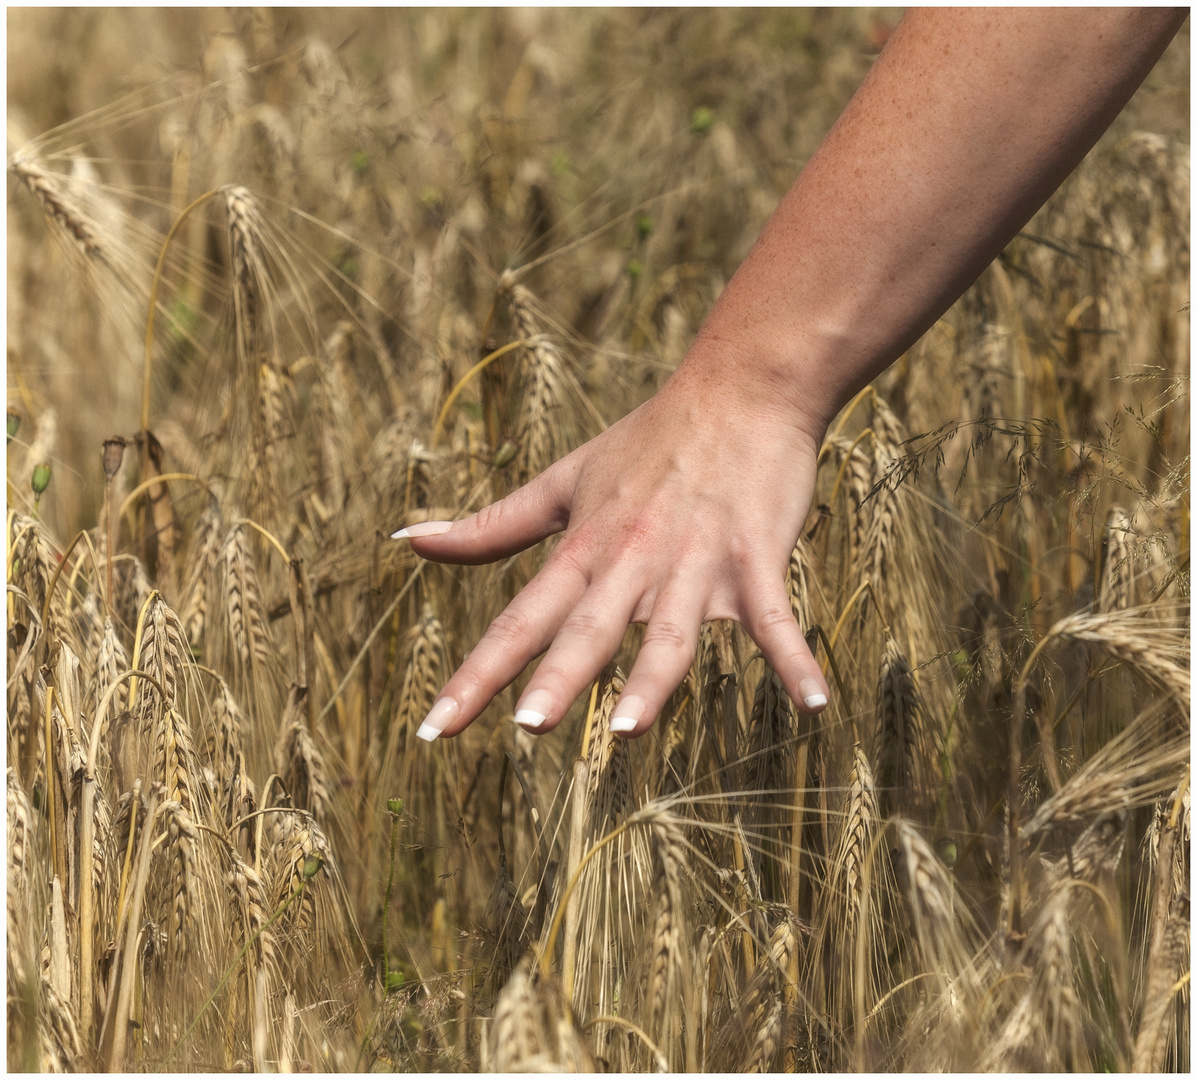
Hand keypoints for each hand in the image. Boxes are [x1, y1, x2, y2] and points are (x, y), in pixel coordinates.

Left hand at [396, 361, 830, 740]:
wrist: (740, 387)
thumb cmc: (649, 441)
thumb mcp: (563, 481)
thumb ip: (490, 525)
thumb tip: (408, 541)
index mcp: (584, 547)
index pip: (520, 619)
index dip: (477, 675)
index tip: (433, 732)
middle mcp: (631, 559)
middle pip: (589, 626)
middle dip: (559, 677)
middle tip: (527, 728)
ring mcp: (695, 560)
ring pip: (670, 628)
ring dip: (652, 677)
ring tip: (629, 729)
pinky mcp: (755, 556)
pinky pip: (775, 616)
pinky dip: (793, 658)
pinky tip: (814, 705)